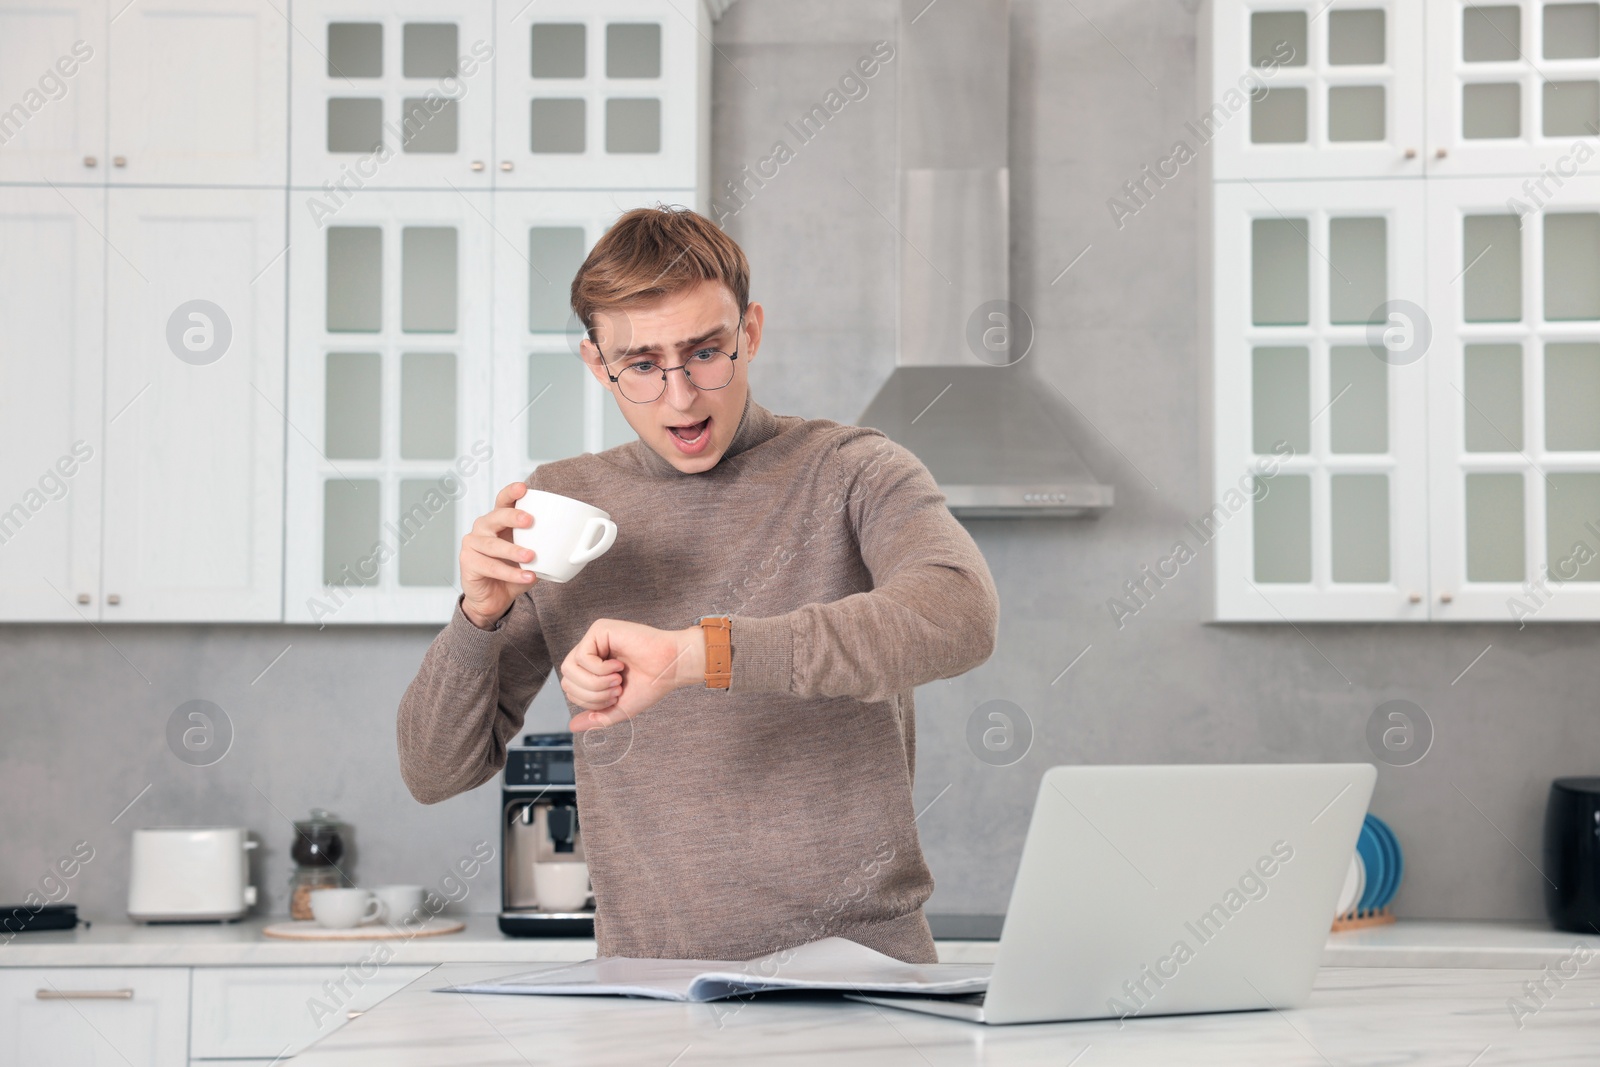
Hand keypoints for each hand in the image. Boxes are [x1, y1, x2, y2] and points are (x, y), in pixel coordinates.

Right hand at [459, 482, 537, 628]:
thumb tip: (575, 546)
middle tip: (530, 520)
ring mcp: (472, 544)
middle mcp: (483, 528)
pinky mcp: (468, 563)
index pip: (503, 501)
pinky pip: (491, 567)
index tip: (524, 488)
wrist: (493, 599)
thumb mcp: (531, 558)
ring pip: (492, 545)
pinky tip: (526, 576)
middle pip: (496, 517)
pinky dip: (511, 573)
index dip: (512, 493)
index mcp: (499, 521)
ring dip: (513, 550)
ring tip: (531, 556)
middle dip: (513, 516)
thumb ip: (546, 549)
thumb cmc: (512, 571)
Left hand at [559, 619, 706, 730]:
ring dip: (595, 683)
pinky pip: (582, 657)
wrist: (670, 667)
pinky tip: (619, 665)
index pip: (571, 689)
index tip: (617, 695)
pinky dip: (600, 669)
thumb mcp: (619, 707)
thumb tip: (572, 726)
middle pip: (567, 681)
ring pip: (569, 669)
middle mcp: (590, 651)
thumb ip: (597, 716)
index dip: (590, 701)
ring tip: (617, 679)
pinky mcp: (599, 629)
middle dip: (592, 695)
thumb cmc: (650, 684)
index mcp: (592, 668)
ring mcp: (593, 639)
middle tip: (617, 689)